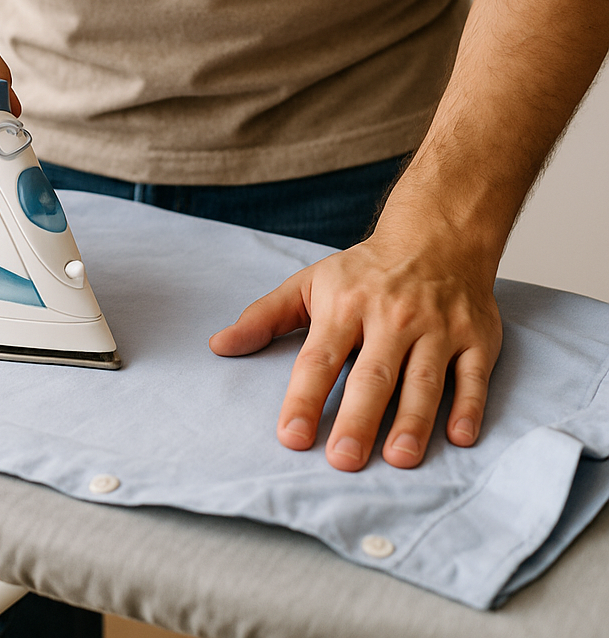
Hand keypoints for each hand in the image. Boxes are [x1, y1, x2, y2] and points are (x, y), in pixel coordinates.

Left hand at [209, 209, 502, 470]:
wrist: (435, 236)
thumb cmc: (363, 271)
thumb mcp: (309, 284)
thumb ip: (265, 317)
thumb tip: (219, 345)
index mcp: (345, 306)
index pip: (319, 358)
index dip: (304, 398)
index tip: (291, 437)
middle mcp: (391, 317)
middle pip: (372, 374)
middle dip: (357, 418)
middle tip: (343, 460)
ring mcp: (437, 327)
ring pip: (424, 379)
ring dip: (413, 421)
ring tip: (398, 459)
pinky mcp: (476, 337)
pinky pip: (473, 375)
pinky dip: (469, 405)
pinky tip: (459, 437)